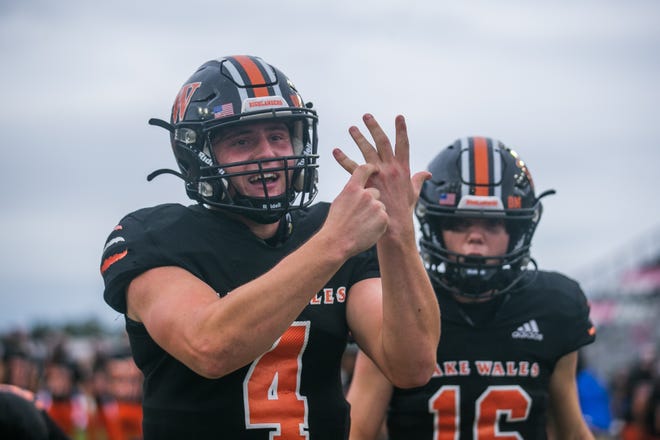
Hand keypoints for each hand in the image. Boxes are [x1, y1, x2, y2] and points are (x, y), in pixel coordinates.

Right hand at [324, 163, 387, 257]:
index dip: (371, 168)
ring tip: (362, 224)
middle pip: (375, 192)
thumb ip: (351, 192)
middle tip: (361, 214)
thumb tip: (356, 189)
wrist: (337, 241)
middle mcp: (365, 195)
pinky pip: (384, 218)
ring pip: (380, 206)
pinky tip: (367, 230)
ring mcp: (376, 206)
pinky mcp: (383, 218)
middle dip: (372, 201)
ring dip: (375, 214)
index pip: (365, 170)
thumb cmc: (336, 224)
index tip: (375, 169)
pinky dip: (378, 224)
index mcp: (352, 188)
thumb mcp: (339, 201)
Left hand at [334, 114, 429, 236]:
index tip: (399, 117)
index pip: (403, 144)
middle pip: (382, 142)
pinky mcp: (366, 182)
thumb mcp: (414, 192)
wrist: (394, 224)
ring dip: (359, 138)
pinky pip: (352, 168)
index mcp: (403, 168)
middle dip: (374, 128)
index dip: (401, 130)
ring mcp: (377, 174)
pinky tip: (336, 151)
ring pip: (367, 151)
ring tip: (352, 128)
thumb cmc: (404, 209)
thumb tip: (426, 173)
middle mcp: (390, 168)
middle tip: (367, 116)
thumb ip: (418, 179)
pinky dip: (343, 159)